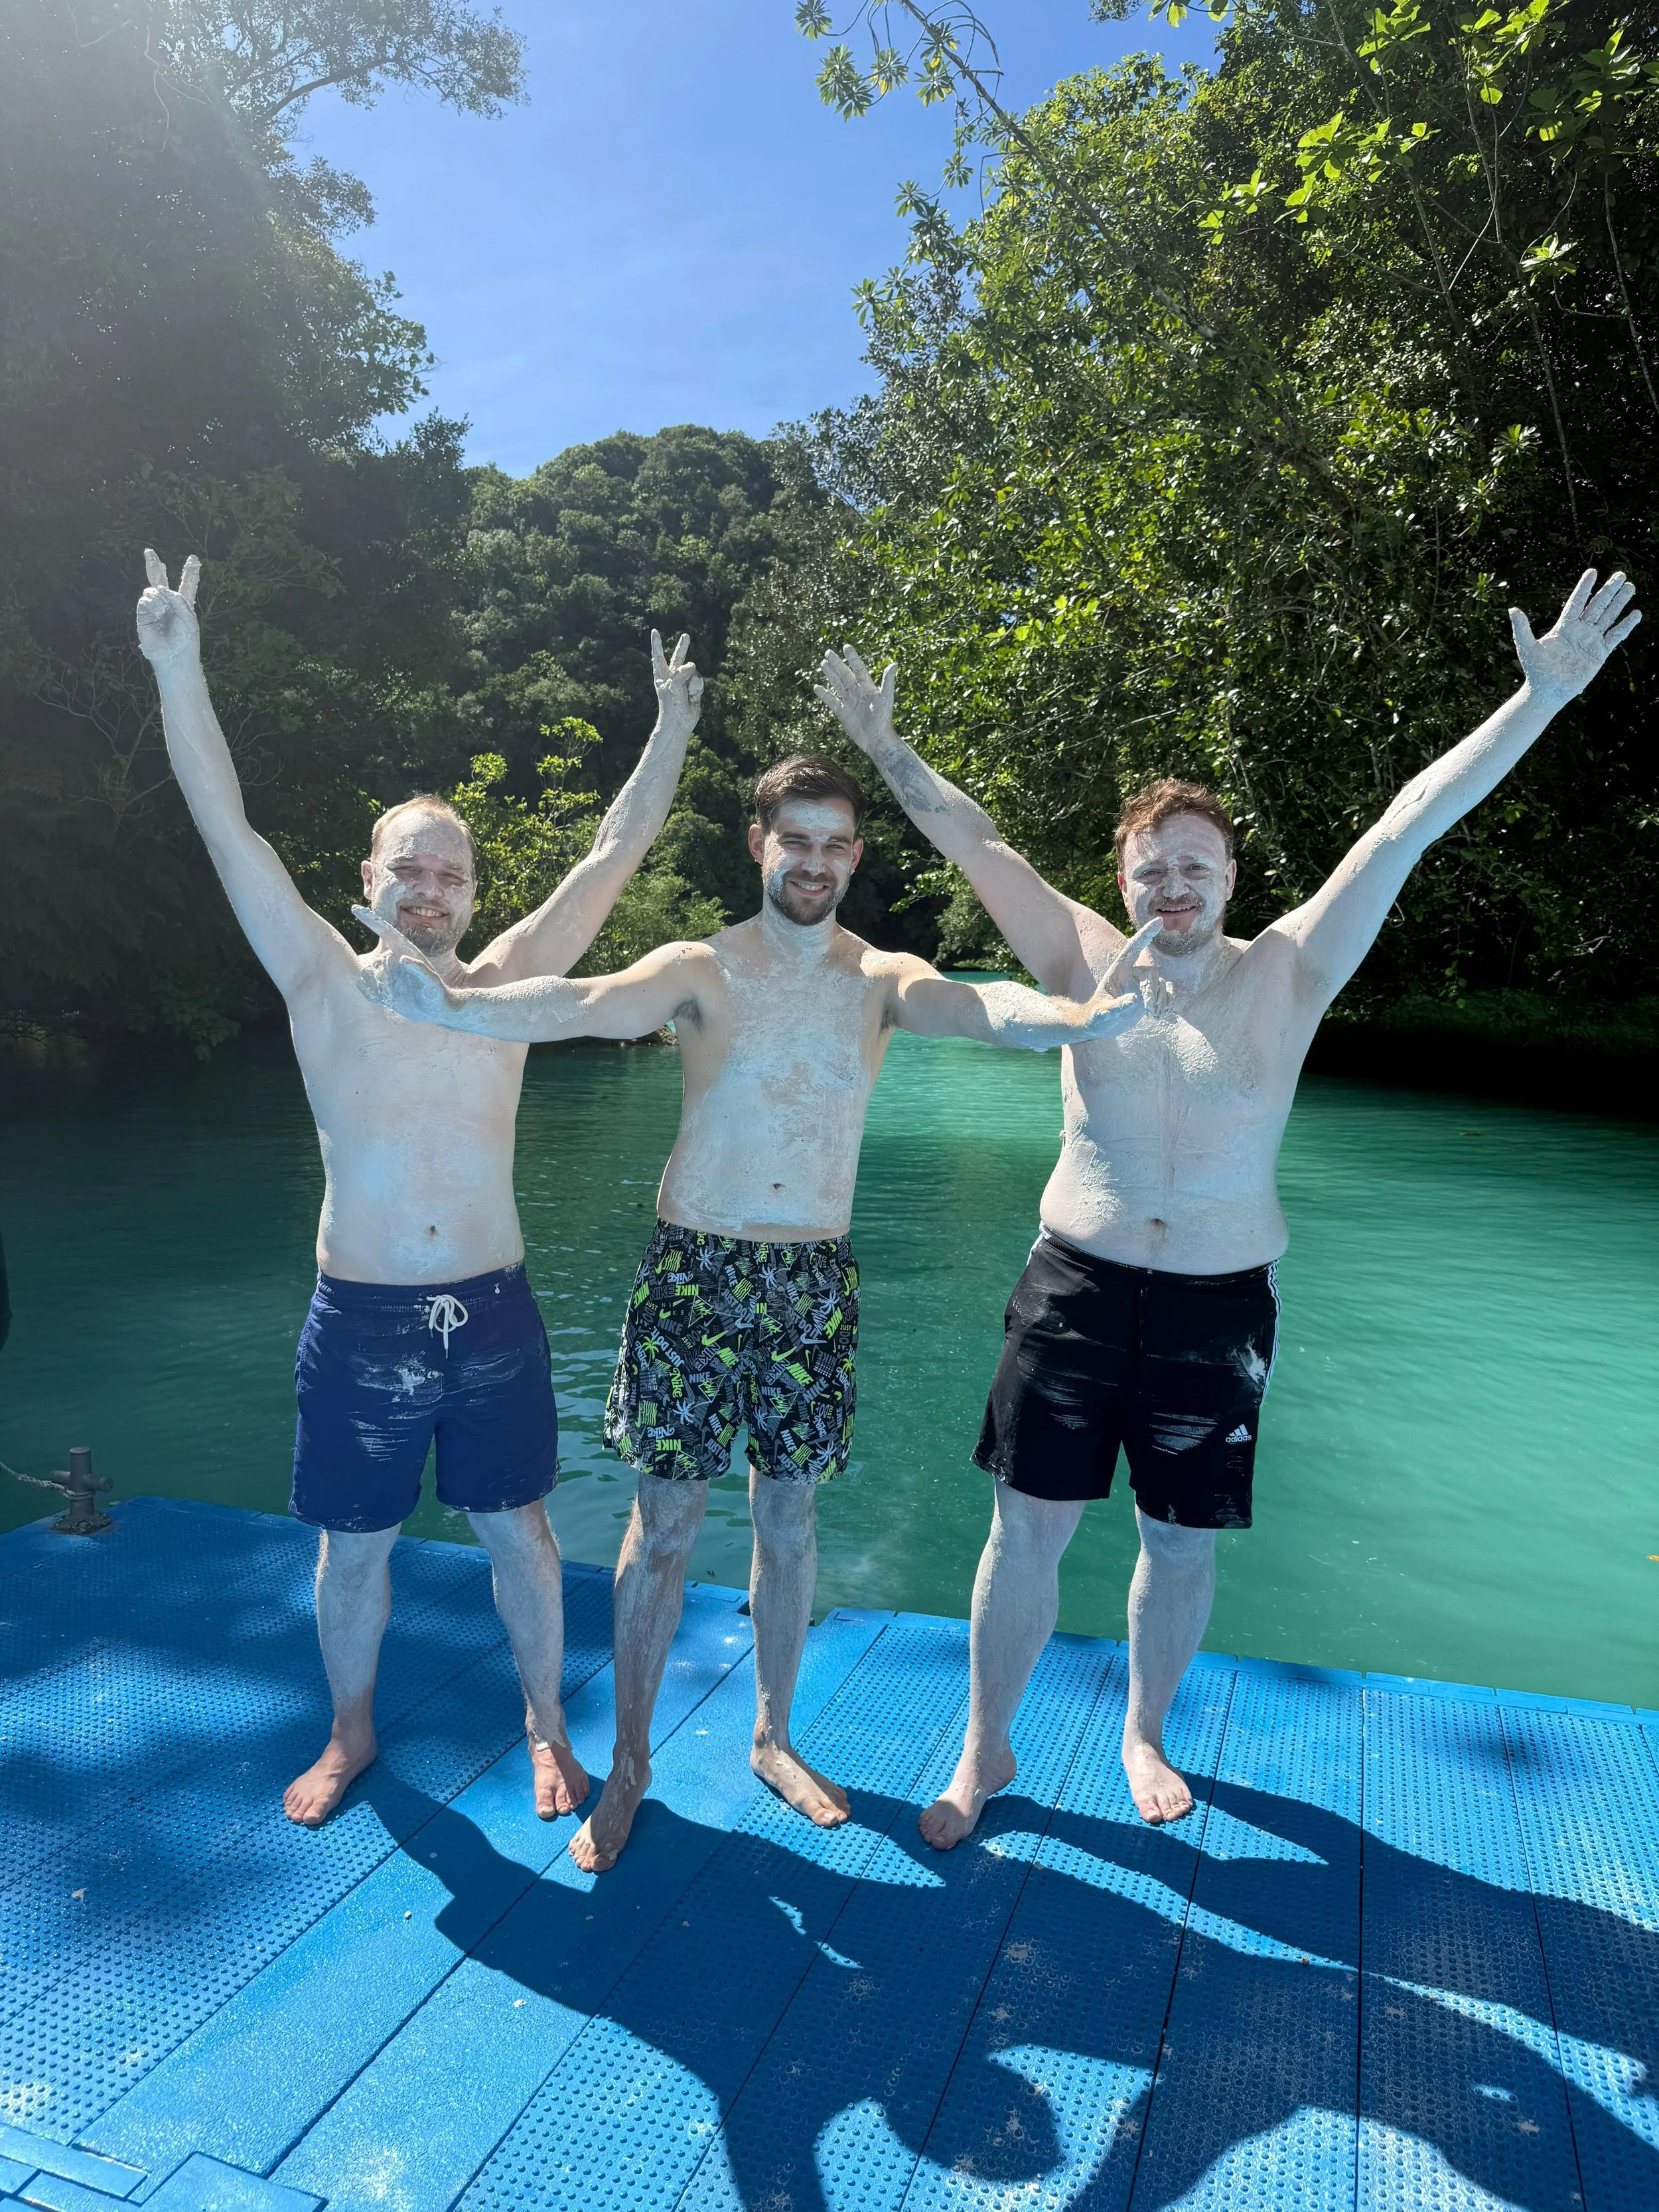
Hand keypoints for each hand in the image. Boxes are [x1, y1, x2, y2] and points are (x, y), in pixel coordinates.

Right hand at [136, 549, 201, 669]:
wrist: (174, 655)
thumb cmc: (185, 639)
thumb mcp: (188, 615)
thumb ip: (176, 598)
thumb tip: (158, 588)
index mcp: (183, 604)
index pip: (187, 585)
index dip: (190, 573)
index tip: (194, 560)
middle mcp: (167, 603)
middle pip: (160, 579)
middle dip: (154, 565)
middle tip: (149, 552)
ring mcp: (154, 607)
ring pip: (154, 589)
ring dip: (161, 599)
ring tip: (164, 612)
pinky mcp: (143, 614)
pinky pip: (146, 600)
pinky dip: (153, 605)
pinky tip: (156, 613)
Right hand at [352, 905, 458, 1023]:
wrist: (435, 1010)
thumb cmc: (437, 994)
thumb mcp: (432, 984)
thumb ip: (420, 971)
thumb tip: (402, 959)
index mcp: (404, 952)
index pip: (385, 931)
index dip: (370, 919)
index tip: (355, 909)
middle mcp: (393, 960)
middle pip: (374, 961)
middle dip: (382, 975)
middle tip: (396, 986)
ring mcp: (386, 974)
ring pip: (366, 975)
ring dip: (377, 986)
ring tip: (395, 994)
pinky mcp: (381, 988)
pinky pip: (365, 989)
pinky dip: (372, 995)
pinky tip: (387, 999)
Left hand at [652, 630, 703, 735]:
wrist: (679, 723)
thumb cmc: (672, 705)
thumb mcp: (675, 685)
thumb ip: (682, 672)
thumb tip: (693, 666)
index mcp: (662, 674)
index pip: (658, 655)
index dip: (657, 643)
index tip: (654, 631)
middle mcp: (672, 676)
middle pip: (679, 658)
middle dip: (682, 647)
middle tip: (686, 636)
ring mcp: (684, 682)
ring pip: (694, 673)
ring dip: (692, 684)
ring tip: (686, 696)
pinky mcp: (693, 689)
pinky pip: (699, 682)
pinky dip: (697, 690)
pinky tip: (692, 698)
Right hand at [815, 645, 897, 754]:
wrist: (876, 739)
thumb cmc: (884, 719)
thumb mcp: (886, 699)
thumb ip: (887, 682)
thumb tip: (893, 664)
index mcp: (868, 687)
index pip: (859, 669)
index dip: (853, 658)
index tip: (846, 647)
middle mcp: (857, 692)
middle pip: (844, 675)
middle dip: (836, 663)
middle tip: (828, 652)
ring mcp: (849, 701)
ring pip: (837, 685)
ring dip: (830, 674)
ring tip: (823, 663)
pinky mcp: (842, 712)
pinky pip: (831, 701)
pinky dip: (824, 695)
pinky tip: (817, 687)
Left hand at [1080, 918, 1161, 1035]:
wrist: (1101, 1025)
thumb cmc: (1097, 1017)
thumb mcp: (1103, 1015)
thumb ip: (1117, 1007)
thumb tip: (1134, 1000)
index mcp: (1118, 971)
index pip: (1133, 948)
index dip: (1146, 934)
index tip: (1159, 921)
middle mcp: (1131, 974)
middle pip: (1152, 974)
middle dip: (1153, 992)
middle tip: (1148, 1010)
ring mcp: (1141, 983)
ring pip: (1161, 985)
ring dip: (1159, 1001)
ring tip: (1150, 1015)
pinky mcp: (1148, 993)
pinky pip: (1166, 993)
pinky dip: (1166, 1004)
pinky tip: (1158, 1015)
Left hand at [1511, 570, 1640, 703]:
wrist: (1548, 692)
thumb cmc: (1536, 670)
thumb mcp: (1527, 647)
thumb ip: (1521, 629)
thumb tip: (1512, 609)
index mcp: (1564, 626)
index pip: (1576, 602)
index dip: (1584, 587)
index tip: (1592, 571)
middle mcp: (1579, 630)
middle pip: (1597, 605)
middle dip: (1608, 590)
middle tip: (1621, 574)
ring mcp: (1591, 640)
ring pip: (1608, 617)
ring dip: (1619, 603)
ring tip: (1630, 587)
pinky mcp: (1600, 653)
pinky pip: (1615, 636)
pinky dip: (1625, 626)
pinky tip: (1636, 614)